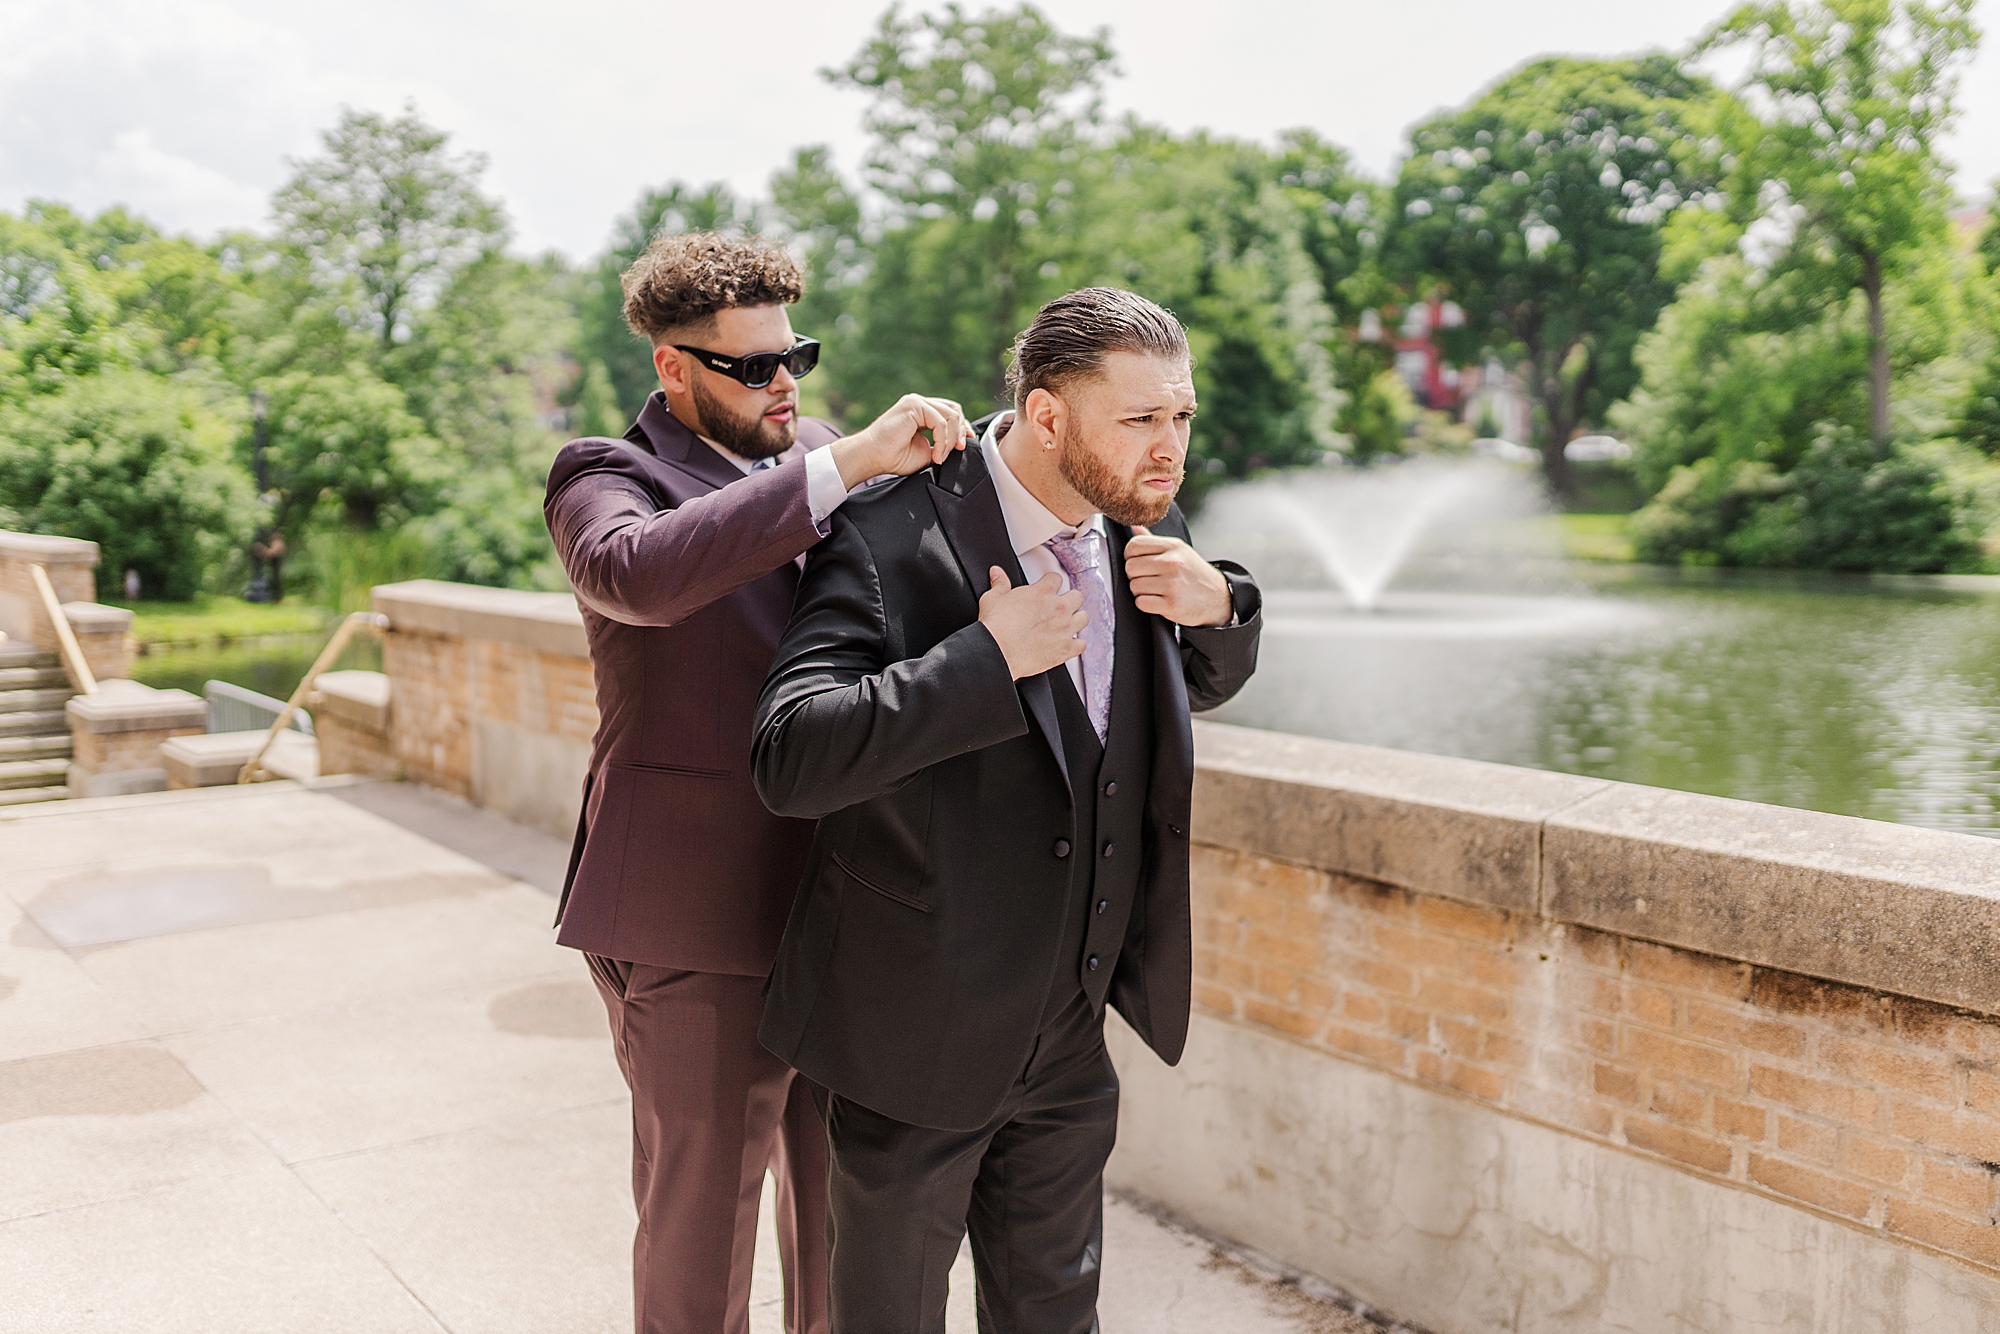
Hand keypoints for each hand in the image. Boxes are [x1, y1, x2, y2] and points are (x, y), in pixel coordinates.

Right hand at [831, 394, 972, 488]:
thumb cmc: (894, 457)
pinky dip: (942, 440)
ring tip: (942, 457)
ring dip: (951, 439)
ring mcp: (916, 402)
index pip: (950, 413)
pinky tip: (936, 455)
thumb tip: (960, 446)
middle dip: (961, 430)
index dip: (962, 427)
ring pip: (950, 415)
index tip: (965, 445)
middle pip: (953, 409)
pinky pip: (939, 421)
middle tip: (959, 450)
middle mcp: (919, 404)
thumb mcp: (927, 452)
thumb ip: (942, 445)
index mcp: (922, 413)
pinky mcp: (913, 405)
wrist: (873, 457)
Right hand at [978, 567, 1087, 680]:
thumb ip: (1000, 584)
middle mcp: (1058, 609)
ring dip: (1077, 620)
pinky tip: (1069, 644)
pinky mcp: (1065, 649)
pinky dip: (1076, 645)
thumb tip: (997, 574)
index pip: (1056, 578)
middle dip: (1070, 599)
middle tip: (1060, 605)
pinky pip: (1082, 645)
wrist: (998, 651)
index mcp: (1042, 593)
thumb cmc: (996, 626)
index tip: (1048, 587)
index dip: (1051, 582)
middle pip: (1077, 596)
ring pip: (1084, 618)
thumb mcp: (993, 598)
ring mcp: (1064, 629)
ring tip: (1069, 623)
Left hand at [1125, 527, 1232, 626]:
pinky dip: (1146, 604)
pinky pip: (1141, 603)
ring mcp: (1172, 584)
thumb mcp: (1179, 551)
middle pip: (1130, 567)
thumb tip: (1133, 527)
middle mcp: (1173, 563)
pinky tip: (1159, 600)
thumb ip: (1153, 541)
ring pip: (1134, 586)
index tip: (1139, 562)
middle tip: (1148, 579)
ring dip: (1141, 591)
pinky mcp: (1172, 604)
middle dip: (1135, 575)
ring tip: (1156, 590)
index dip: (1130, 556)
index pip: (1133, 545)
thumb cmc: (1193, 574)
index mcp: (1172, 546)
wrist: (1217, 597)